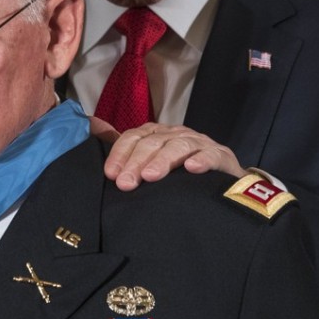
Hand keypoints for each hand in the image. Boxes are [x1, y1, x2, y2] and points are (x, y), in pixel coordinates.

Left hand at [103, 122, 246, 190]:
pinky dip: (201, 160)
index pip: (134, 137)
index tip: (110, 174)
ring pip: (179, 146)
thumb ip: (127, 154)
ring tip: (151, 176)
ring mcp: (200, 143)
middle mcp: (176, 134)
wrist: (224, 182)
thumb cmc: (181, 175)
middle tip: (126, 183)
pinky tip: (191, 169)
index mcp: (157, 135)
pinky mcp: (221, 156)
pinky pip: (211, 155)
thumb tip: (94, 138)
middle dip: (137, 162)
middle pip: (154, 142)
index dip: (120, 153)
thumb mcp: (152, 165)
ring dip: (164, 160)